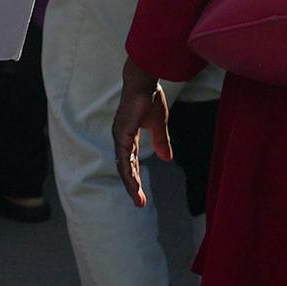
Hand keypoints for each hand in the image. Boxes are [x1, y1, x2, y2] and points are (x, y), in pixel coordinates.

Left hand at [109, 61, 169, 209]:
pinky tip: (133, 184)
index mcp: (128, 137)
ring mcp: (120, 137)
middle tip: (141, 203)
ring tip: (138, 200)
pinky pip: (124, 158)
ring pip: (124, 167)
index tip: (142, 194)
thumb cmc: (150, 98)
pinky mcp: (121, 134)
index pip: (132, 162)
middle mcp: (121, 139)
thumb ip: (161, 141)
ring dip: (131, 184)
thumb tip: (166, 158)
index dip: (137, 177)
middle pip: (126, 168)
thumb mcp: (159, 124)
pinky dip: (128, 172)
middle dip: (134, 186)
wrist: (144, 82)